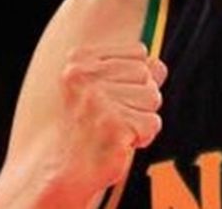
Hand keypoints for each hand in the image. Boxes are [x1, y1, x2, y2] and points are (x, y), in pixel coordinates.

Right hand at [55, 41, 167, 189]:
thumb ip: (133, 72)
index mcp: (80, 59)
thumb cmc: (87, 127)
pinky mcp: (113, 125)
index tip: (110, 97)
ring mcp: (98, 101)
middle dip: (140, 98)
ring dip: (142, 118)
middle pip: (147, 74)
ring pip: (153, 97)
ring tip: (115, 129)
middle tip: (112, 117)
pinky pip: (153, 122)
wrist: (63, 171)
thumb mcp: (105, 89)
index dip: (134, 77)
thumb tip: (159, 64)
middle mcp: (85, 76)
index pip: (138, 52)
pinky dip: (143, 136)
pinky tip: (119, 143)